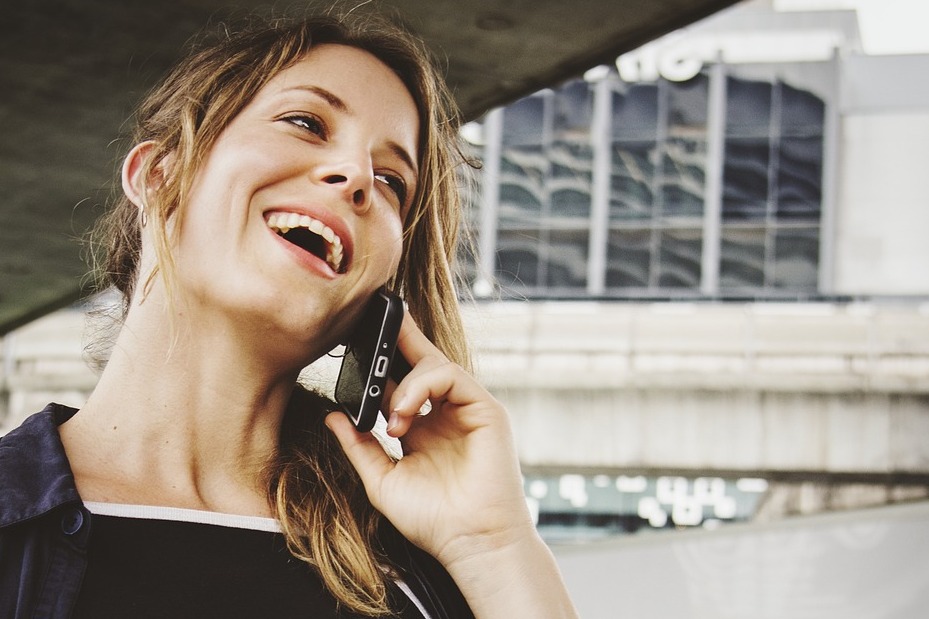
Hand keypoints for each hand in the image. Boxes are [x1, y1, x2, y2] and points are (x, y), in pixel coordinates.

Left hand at [326, 311, 579, 618]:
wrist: (469, 542)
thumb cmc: (432, 519)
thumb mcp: (382, 480)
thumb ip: (358, 447)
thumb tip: (333, 415)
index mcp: (423, 427)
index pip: (402, 382)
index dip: (383, 361)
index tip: (357, 339)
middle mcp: (447, 412)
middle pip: (422, 361)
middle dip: (399, 339)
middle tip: (372, 319)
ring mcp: (468, 409)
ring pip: (435, 365)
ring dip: (405, 384)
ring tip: (391, 418)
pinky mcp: (486, 409)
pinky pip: (452, 376)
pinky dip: (423, 385)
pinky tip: (404, 411)